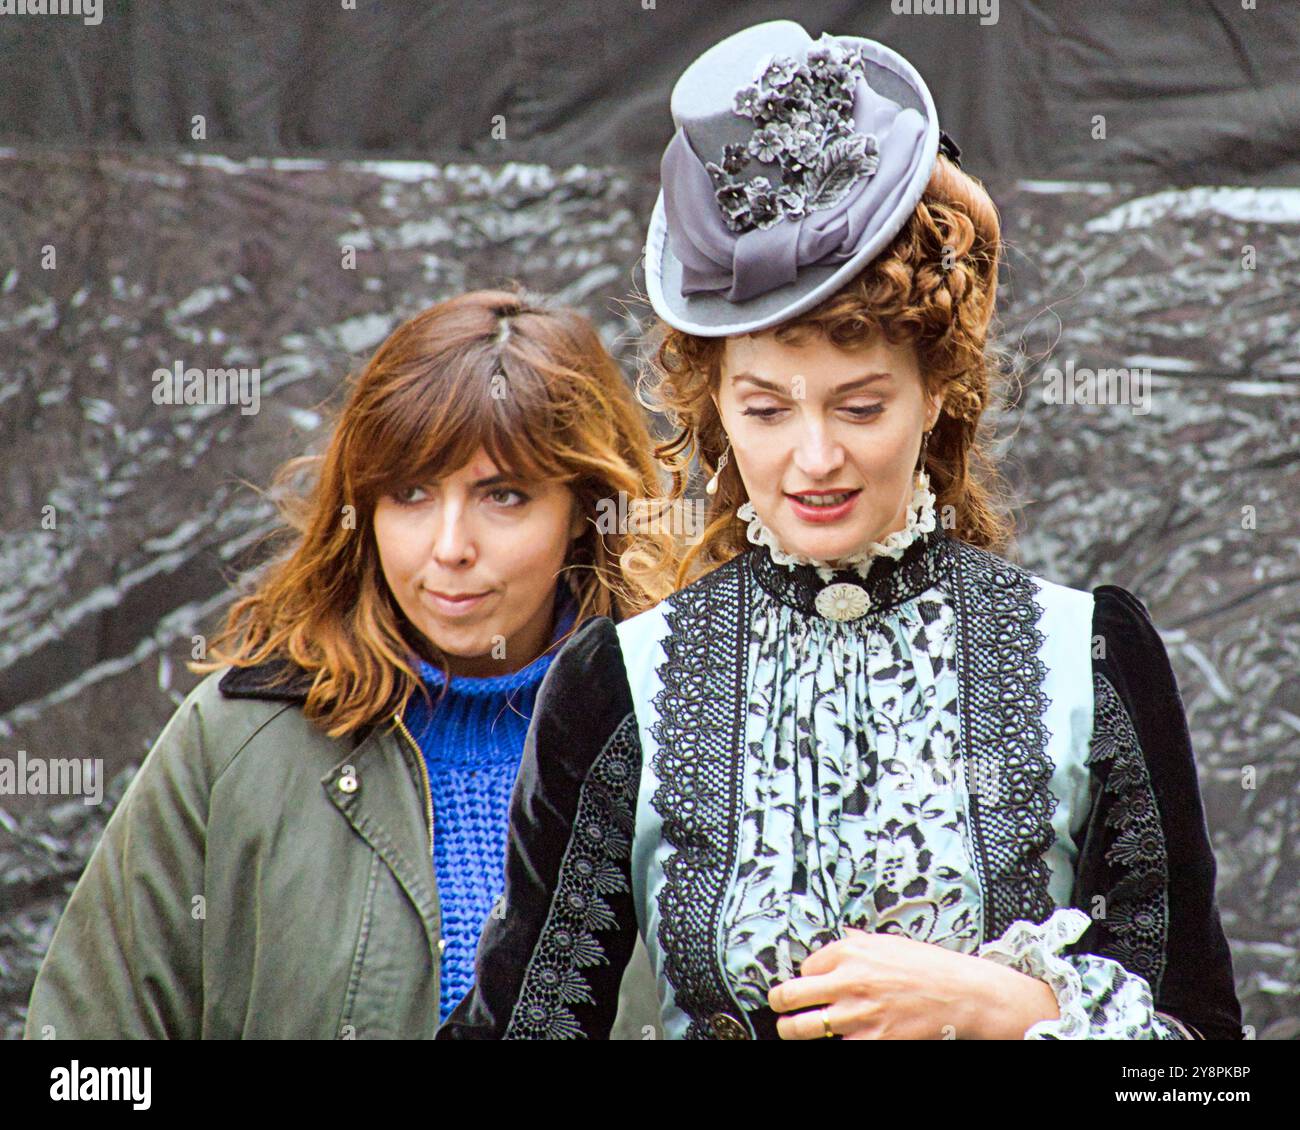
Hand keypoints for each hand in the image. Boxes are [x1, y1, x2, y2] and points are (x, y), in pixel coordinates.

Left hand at [767, 927, 1059, 1039]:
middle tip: (780, 1008)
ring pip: (802, 1029)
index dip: (805, 976)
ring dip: (793, 1030)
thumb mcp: (889, 942)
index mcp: (850, 951)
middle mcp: (848, 981)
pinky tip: (836, 1039)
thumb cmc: (928, 966)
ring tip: (792, 1030)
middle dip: (779, 1004)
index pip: (804, 966)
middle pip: (790, 996)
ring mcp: (858, 1014)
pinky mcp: (874, 1040)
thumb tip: (841, 940)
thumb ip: (859, 944)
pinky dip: (832, 1044)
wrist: (963, 993)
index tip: (808, 983)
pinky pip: (837, 1048)